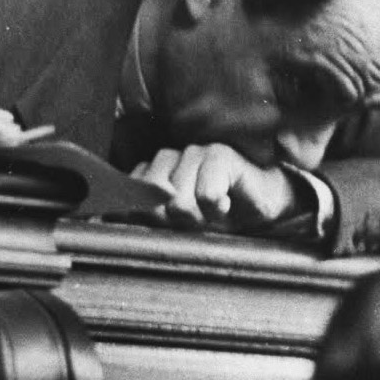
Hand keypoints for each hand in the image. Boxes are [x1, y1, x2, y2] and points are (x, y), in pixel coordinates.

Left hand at [141, 144, 305, 235]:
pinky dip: (217, 210)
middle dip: (173, 223)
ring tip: (212, 215)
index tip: (171, 226)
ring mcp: (194, 153)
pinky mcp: (220, 155)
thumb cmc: (218, 218)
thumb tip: (116, 218)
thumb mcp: (177, 226)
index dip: (147, 220)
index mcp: (152, 173)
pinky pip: (207, 195)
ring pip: (178, 201)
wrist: (262, 207)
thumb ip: (146, 219)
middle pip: (152, 202)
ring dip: (198, 219)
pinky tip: (226, 205)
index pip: (130, 196)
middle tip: (197, 222)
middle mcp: (169, 158)